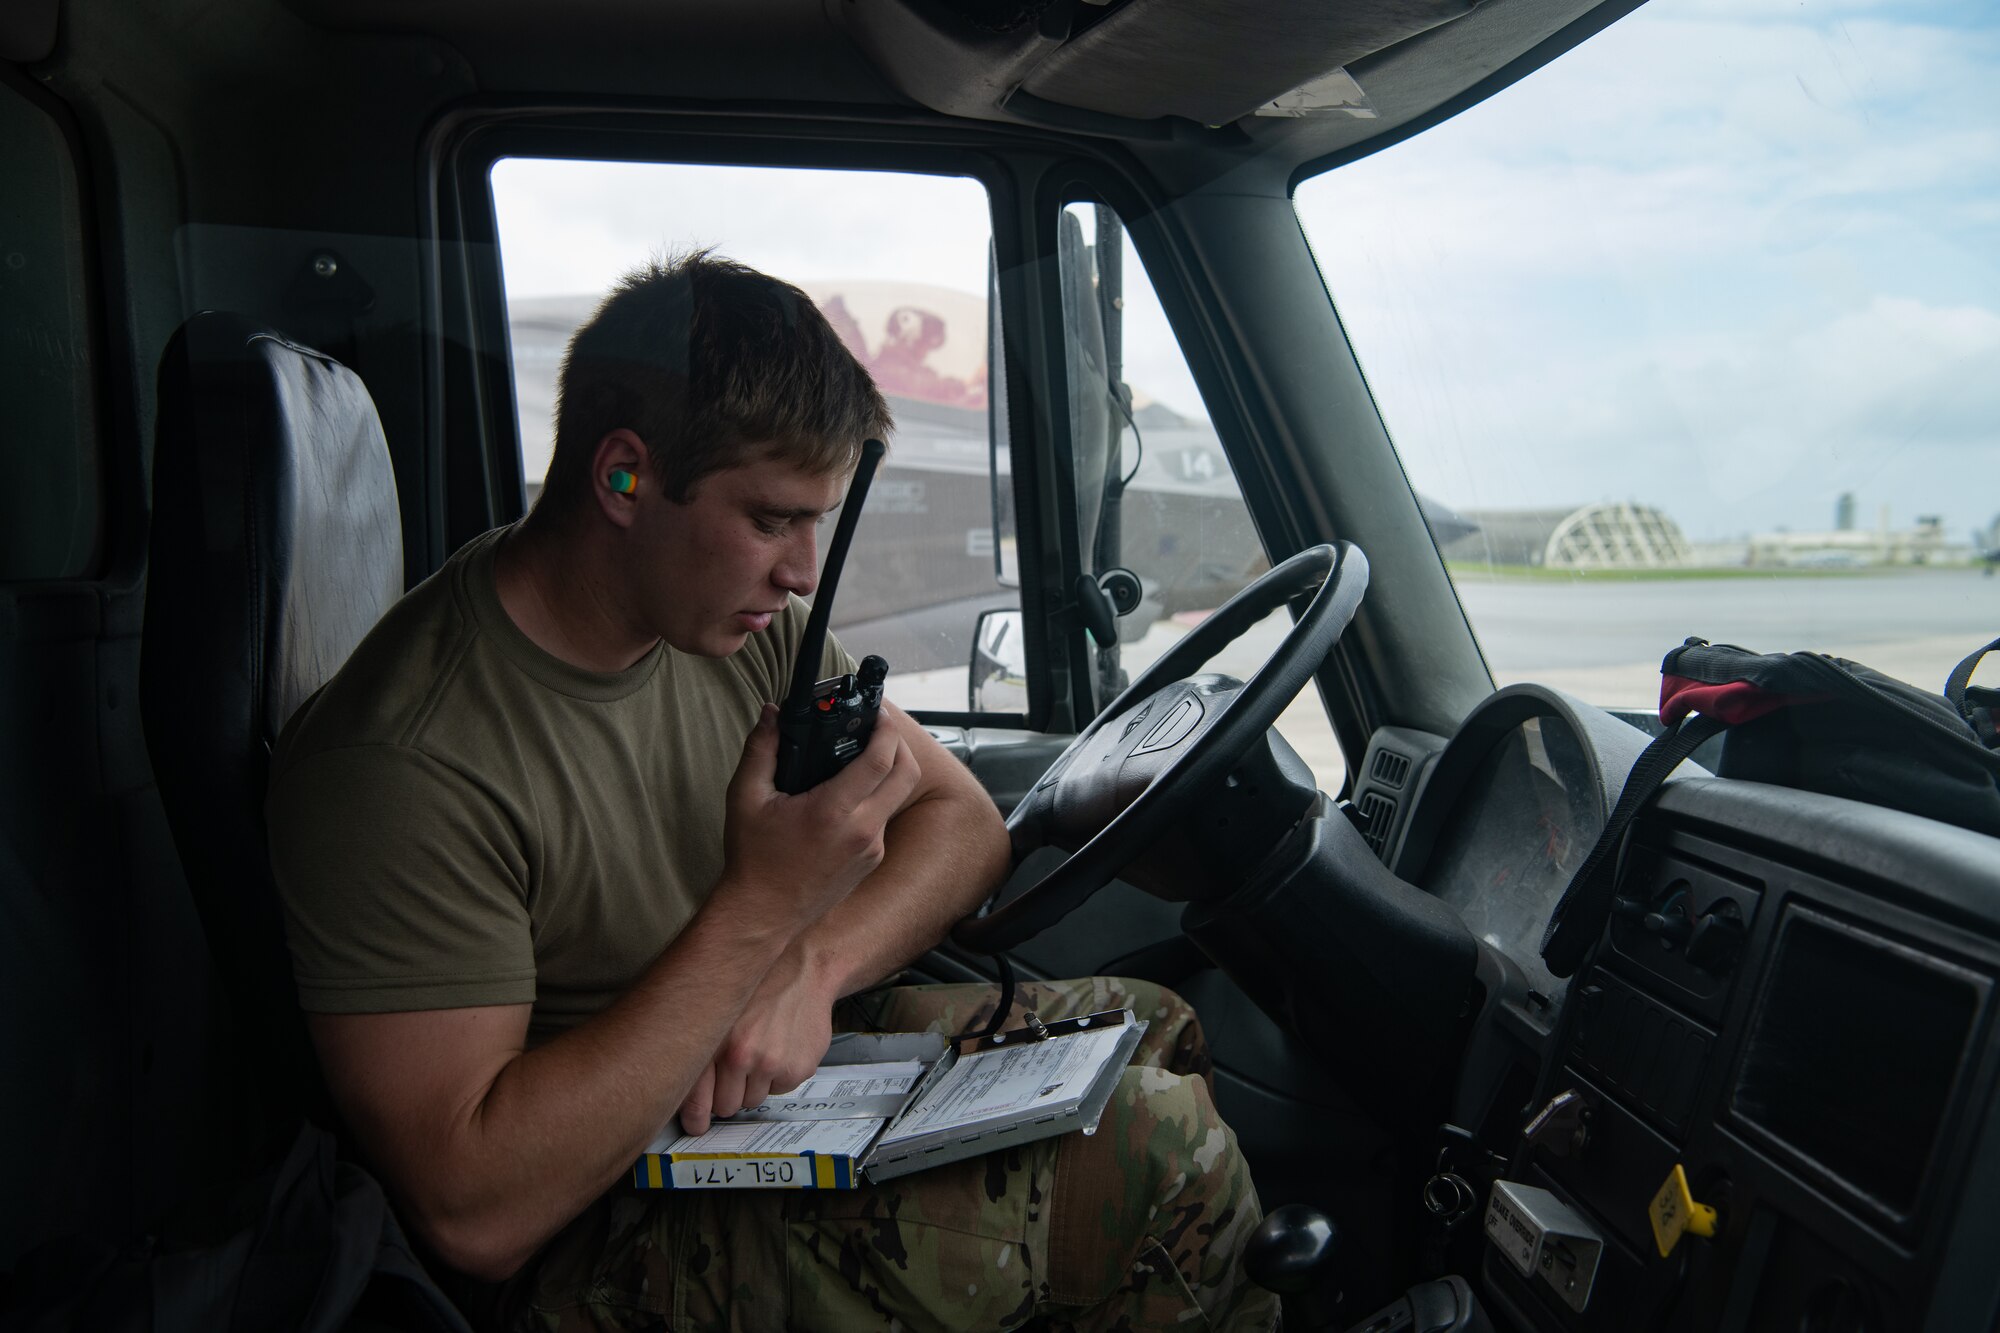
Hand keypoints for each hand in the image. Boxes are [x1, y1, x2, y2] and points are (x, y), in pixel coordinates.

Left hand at [677, 941, 836, 1134]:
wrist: (803, 970)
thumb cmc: (757, 989)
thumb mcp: (718, 1012)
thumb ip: (698, 1051)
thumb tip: (686, 1098)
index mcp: (713, 1041)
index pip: (696, 1099)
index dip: (694, 1116)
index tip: (695, 1125)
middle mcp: (741, 1055)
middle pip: (726, 1106)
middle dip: (728, 1094)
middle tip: (736, 1071)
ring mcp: (771, 1064)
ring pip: (753, 1101)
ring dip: (754, 1084)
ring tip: (760, 1051)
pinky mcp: (797, 1068)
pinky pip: (780, 1090)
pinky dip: (779, 1076)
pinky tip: (781, 1047)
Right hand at [719, 702, 920, 926]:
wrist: (763, 915)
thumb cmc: (753, 859)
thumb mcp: (745, 798)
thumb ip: (761, 749)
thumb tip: (772, 713)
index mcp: (833, 812)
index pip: (881, 760)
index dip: (886, 729)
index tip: (878, 712)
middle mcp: (863, 831)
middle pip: (906, 774)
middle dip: (899, 743)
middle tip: (878, 728)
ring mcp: (872, 849)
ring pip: (897, 796)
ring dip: (889, 770)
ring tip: (861, 755)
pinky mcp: (872, 861)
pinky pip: (884, 819)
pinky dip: (876, 797)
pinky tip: (849, 792)